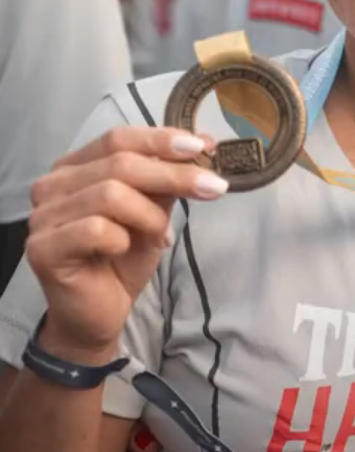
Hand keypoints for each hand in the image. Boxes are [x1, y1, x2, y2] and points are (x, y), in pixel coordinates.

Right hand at [25, 127, 227, 358]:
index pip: (119, 138)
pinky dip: (123, 239)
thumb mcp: (152, 212)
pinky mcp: (43, 248)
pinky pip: (96, 229)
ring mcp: (44, 216)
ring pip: (111, 194)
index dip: (162, 140)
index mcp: (76, 168)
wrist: (99, 313)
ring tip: (160, 236)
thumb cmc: (122, 259)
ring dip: (149, 215)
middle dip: (175, 175)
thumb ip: (166, 181)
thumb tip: (202, 147)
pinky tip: (124, 251)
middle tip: (213, 188)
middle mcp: (53, 185)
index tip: (204, 147)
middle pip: (121, 163)